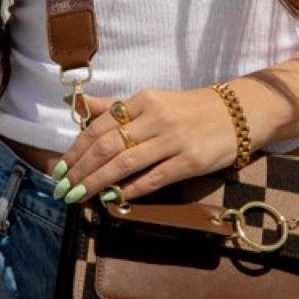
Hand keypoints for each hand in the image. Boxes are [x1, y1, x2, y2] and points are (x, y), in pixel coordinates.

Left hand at [55, 88, 238, 206]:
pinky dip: (130, 189)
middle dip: (80, 169)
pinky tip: (113, 198)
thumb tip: (76, 104)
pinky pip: (153, 178)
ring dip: (96, 182)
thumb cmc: (190, 110)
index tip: (59, 168)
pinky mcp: (189, 161)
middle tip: (62, 187)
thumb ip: (115, 107)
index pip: (99, 125)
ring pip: (125, 163)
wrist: (239, 113)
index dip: (76, 149)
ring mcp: (173, 140)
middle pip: (107, 145)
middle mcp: (155, 118)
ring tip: (78, 196)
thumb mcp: (152, 101)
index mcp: (143, 100)